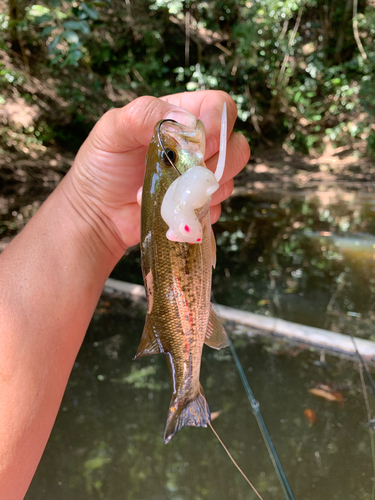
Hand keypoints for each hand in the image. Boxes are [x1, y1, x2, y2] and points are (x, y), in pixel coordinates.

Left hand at [64, 91, 249, 252]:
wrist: (98, 211)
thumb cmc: (101, 166)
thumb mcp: (111, 130)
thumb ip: (143, 114)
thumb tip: (181, 118)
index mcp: (180, 116)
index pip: (220, 107)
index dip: (219, 123)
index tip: (200, 143)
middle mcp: (197, 144)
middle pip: (235, 145)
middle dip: (215, 161)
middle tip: (182, 171)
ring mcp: (200, 176)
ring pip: (229, 177)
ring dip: (200, 188)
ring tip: (166, 191)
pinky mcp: (199, 203)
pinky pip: (215, 206)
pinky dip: (195, 209)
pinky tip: (169, 208)